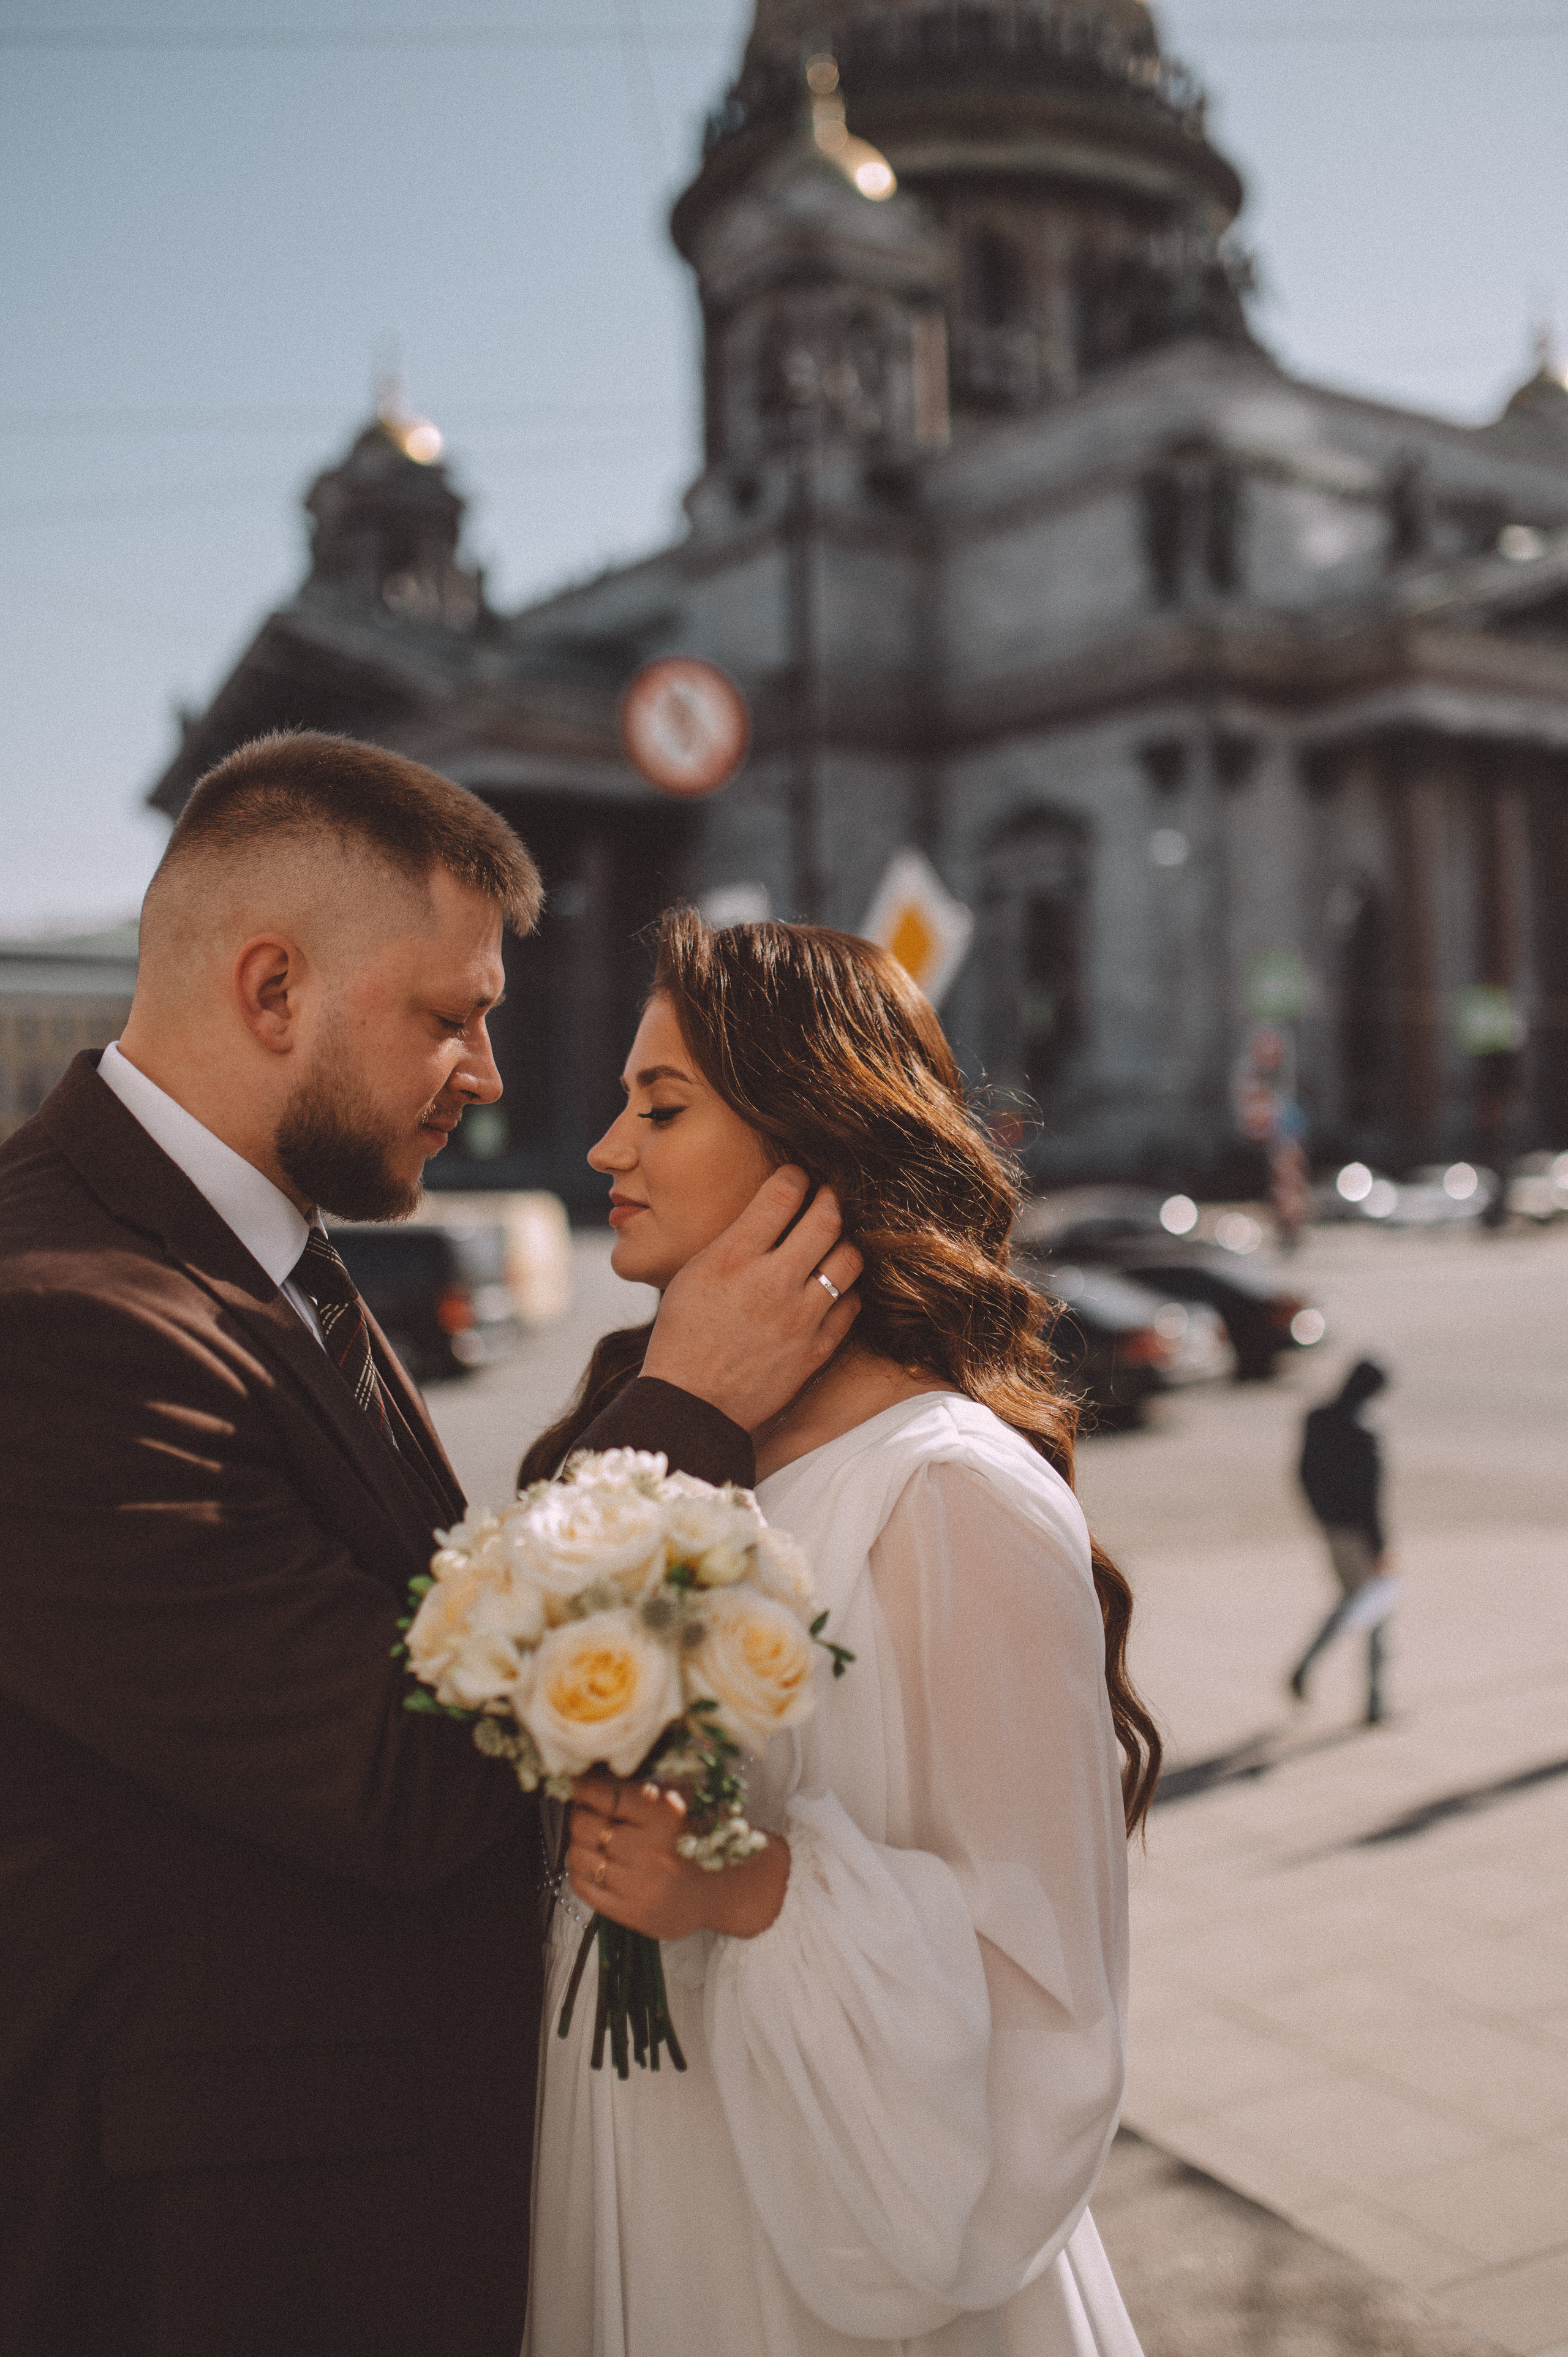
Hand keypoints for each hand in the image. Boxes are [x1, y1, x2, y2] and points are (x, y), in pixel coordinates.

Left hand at [567, 1771, 790, 1941]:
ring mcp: (637, 1885)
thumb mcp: (682, 1805)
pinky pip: (583, 1887)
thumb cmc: (700, 1841)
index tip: (578, 1782)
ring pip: (579, 1856)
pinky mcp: (629, 1913)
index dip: (584, 1786)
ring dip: (579, 1843)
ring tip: (591, 1839)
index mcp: (664, 1816)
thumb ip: (646, 1790)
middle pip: (585, 1824)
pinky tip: (593, 1864)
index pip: (605, 1794)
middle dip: (580, 1814)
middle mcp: (648, 1850)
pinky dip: (580, 1871)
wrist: (723, 1892)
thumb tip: (599, 1775)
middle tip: (586, 1810)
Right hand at [641, 1167, 862, 1431]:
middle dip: (830, 1198)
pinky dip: (845, 1290)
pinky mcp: (816, 1350)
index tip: (797, 1177)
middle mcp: (772, 1282)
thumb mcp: (694, 1274)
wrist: (689, 1406)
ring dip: (843, 1243)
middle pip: (827, 1217)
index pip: (783, 1193)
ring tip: (831, 1244)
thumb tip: (771, 1211)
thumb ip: (735, 1240)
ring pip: (849, 1259)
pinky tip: (830, 1288)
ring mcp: (800, 1318)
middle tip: (826, 1198)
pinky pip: (851, 1305)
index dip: (796, 1176)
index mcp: (734, 1257)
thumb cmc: (682, 1337)